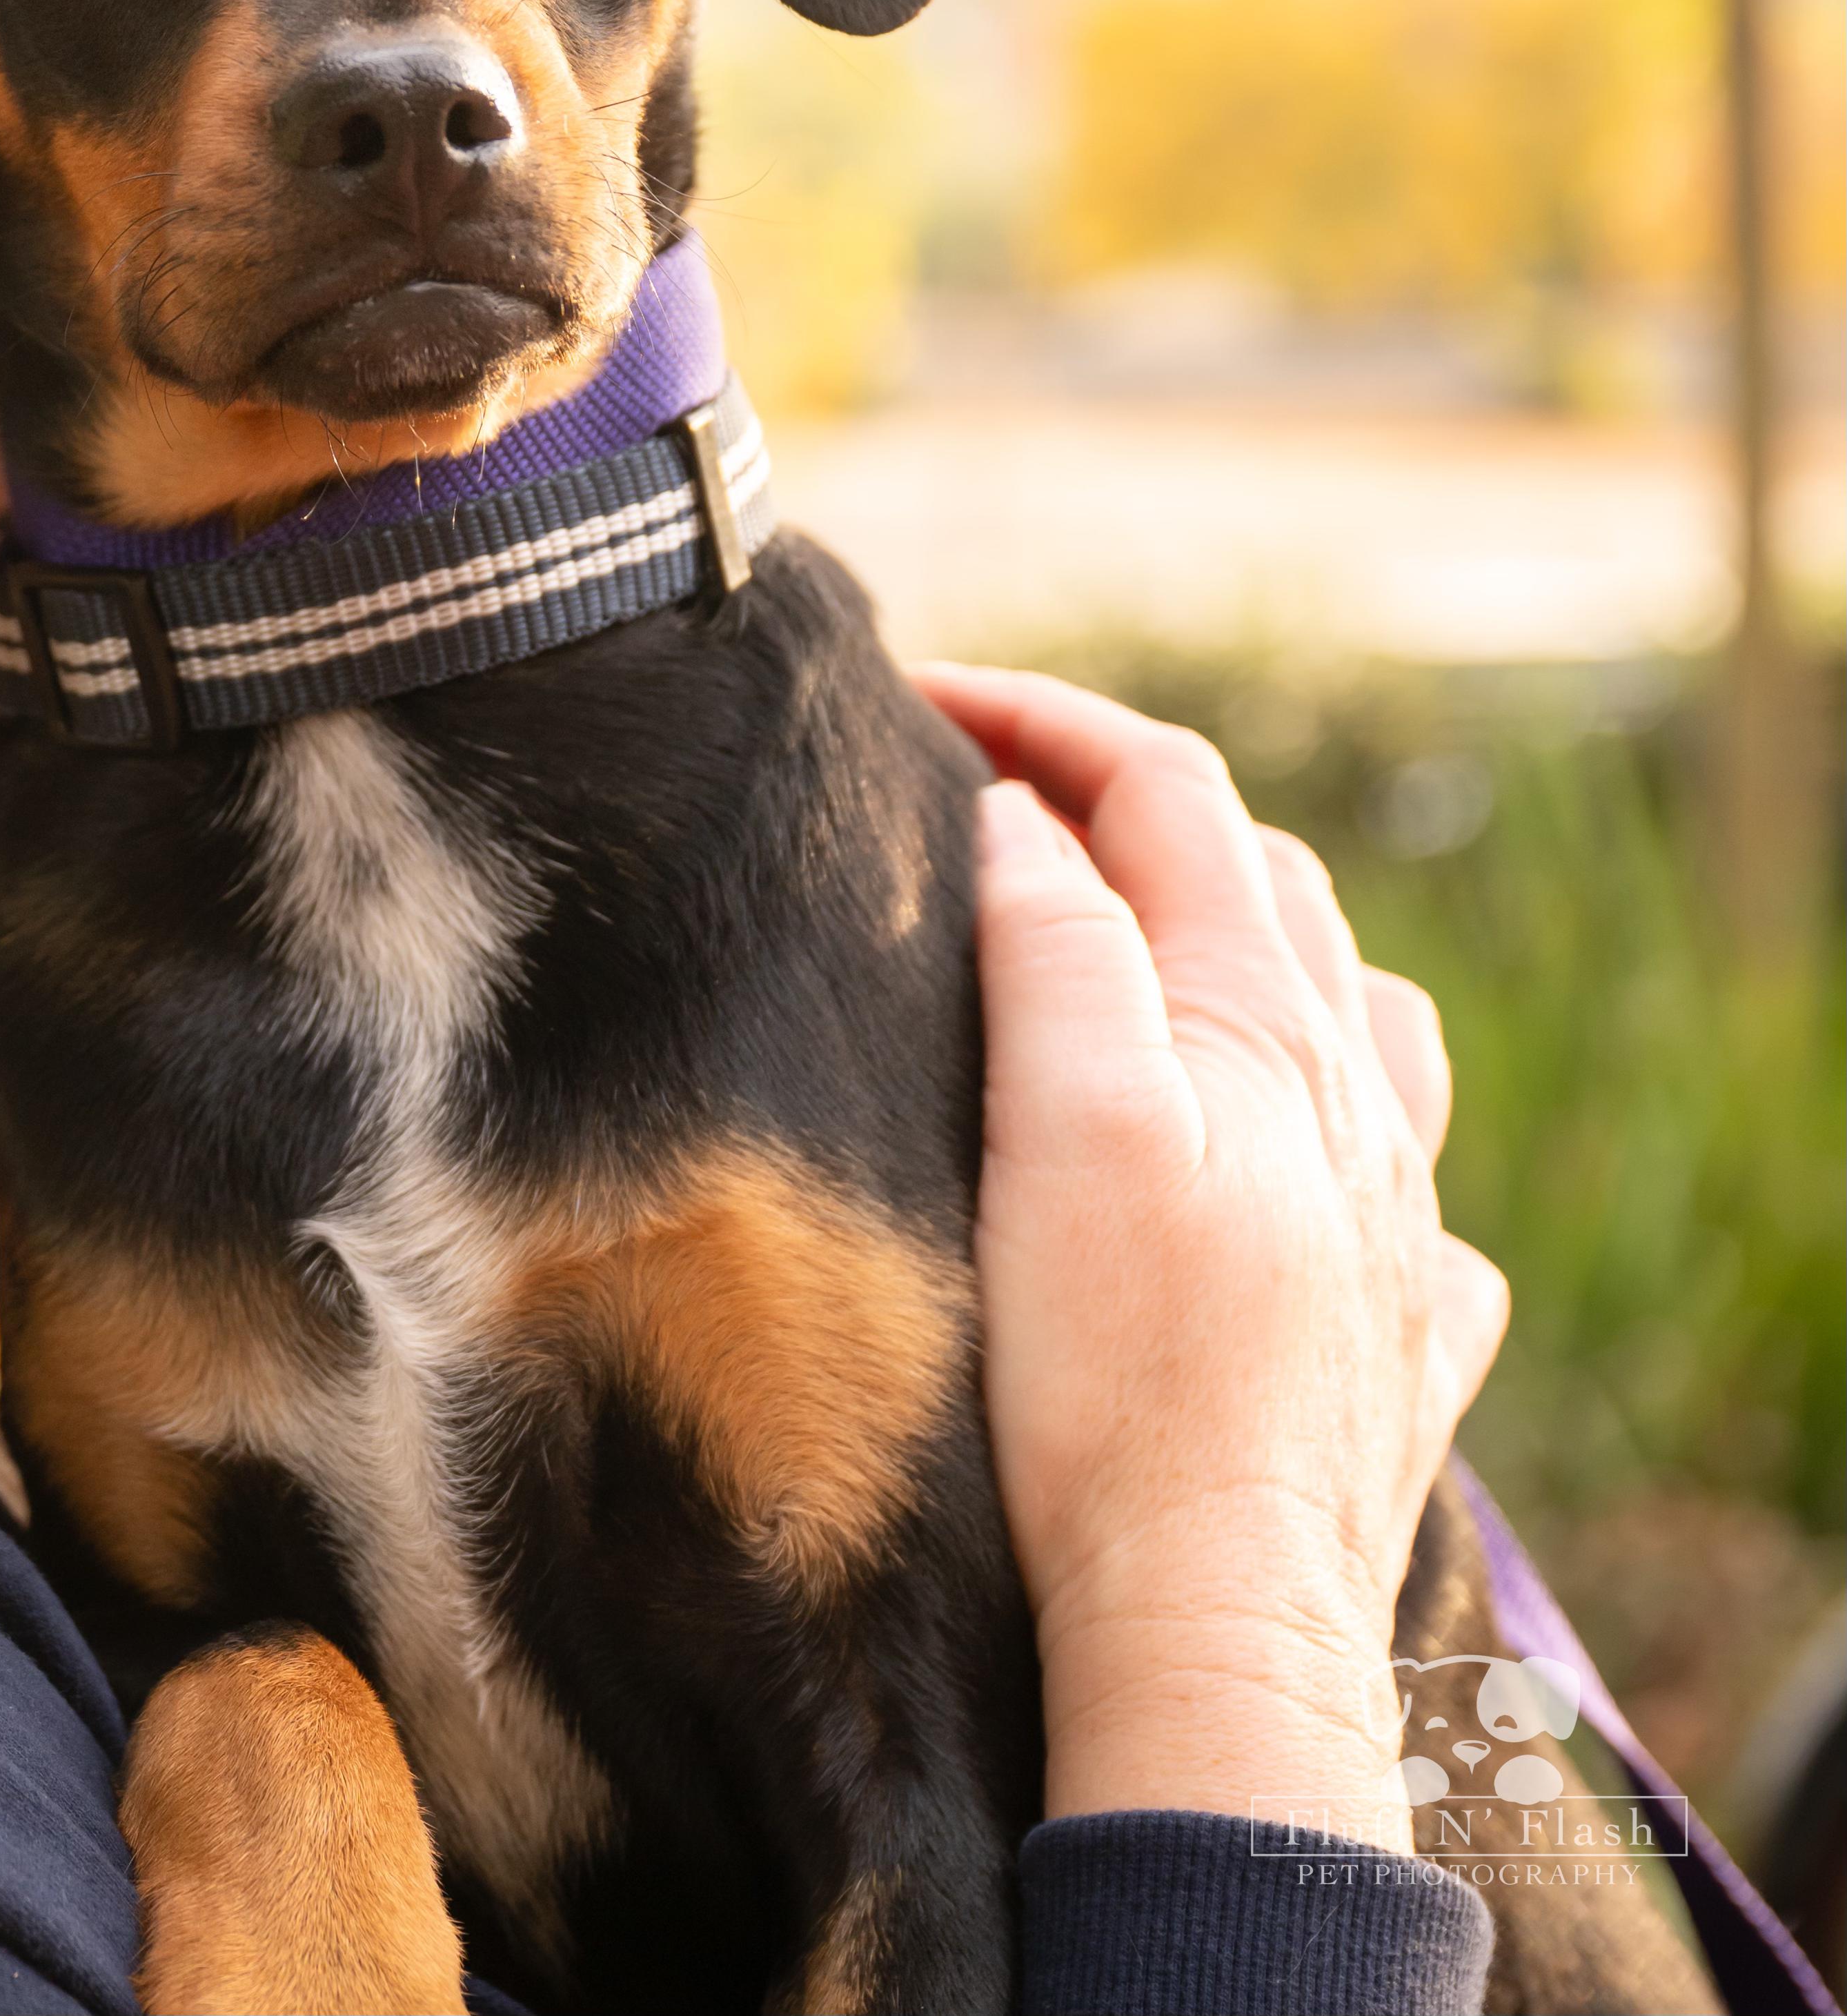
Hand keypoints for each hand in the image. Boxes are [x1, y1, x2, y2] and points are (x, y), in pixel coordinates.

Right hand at [913, 664, 1510, 1860]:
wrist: (1214, 1618)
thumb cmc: (1112, 1371)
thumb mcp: (1056, 1118)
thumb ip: (1050, 943)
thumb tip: (1025, 817)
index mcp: (1259, 1016)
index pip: (1161, 787)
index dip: (1039, 717)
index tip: (917, 700)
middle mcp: (1352, 1092)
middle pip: (1255, 874)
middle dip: (1124, 806)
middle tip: (997, 806)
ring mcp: (1393, 1213)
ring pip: (1350, 1011)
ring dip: (1248, 943)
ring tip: (1153, 956)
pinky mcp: (1399, 1326)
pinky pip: (1401, 1176)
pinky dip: (1332, 1122)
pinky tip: (1291, 1167)